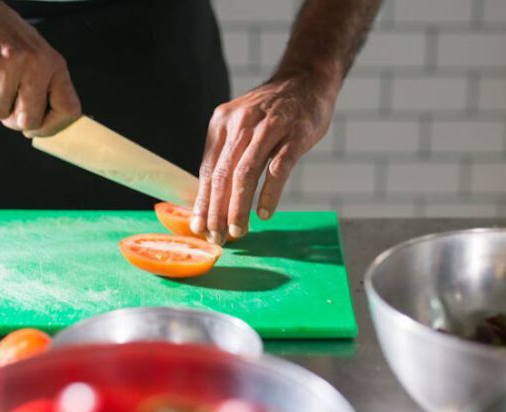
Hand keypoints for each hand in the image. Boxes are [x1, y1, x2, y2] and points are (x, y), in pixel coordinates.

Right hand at [0, 0, 79, 136]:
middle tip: (2, 105)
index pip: (69, 110)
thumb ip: (42, 88)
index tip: (33, 129)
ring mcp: (10, 62)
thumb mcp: (35, 56)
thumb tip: (38, 128)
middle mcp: (36, 62)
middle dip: (11, 121)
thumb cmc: (3, 37)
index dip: (51, 128)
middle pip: (29, 120)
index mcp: (54, 64)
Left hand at [191, 73, 336, 243]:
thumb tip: (212, 199)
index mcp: (222, 123)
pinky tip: (264, 213)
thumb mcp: (242, 125)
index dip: (202, 202)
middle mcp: (241, 123)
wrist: (306, 79)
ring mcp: (269, 128)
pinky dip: (269, 194)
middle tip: (217, 238)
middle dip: (217, 211)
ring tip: (237, 231)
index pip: (207, 169)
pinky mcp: (295, 134)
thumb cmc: (273, 112)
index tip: (199, 227)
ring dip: (238, 207)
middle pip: (222, 175)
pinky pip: (278, 168)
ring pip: (245, 174)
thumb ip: (228, 155)